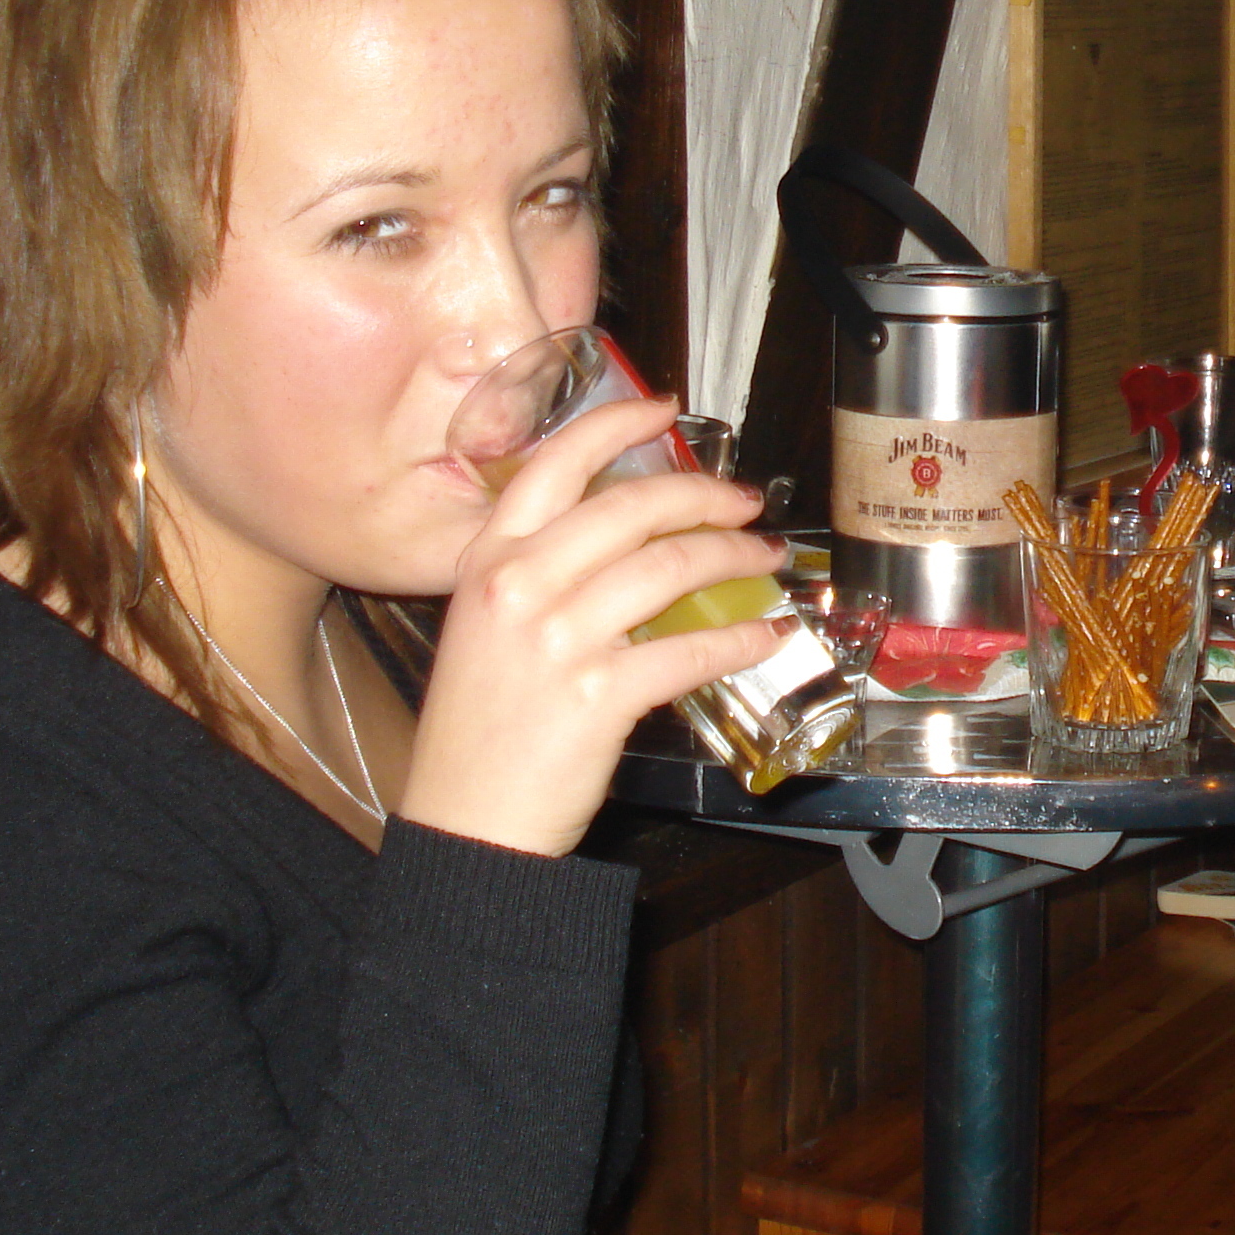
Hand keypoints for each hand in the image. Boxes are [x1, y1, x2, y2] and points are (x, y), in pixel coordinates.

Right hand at [405, 397, 790, 858]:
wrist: (467, 824)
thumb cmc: (479, 732)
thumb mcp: (485, 630)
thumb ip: (539, 578)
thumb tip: (626, 543)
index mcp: (487, 561)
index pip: (555, 463)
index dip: (618, 425)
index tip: (664, 410)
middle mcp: (518, 586)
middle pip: (630, 507)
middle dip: (703, 495)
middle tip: (744, 501)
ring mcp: (559, 639)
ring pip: (671, 567)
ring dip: (735, 557)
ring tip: (767, 560)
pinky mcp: (600, 695)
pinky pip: (692, 649)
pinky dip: (740, 636)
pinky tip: (765, 632)